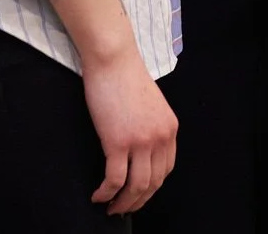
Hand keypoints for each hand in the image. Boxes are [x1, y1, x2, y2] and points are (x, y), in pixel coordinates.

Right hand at [84, 51, 177, 213]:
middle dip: (138, 201)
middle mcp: (160, 137)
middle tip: (123, 208)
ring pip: (136, 186)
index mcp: (170, 128)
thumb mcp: (151, 105)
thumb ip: (151, 127)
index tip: (139, 195)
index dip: (151, 187)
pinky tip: (97, 195)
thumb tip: (140, 151)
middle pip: (153, 182)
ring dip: (123, 202)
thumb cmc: (125, 77)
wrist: (113, 59)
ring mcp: (140, 141)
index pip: (166, 169)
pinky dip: (106, 193)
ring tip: (110, 207)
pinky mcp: (118, 142)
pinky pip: (114, 179)